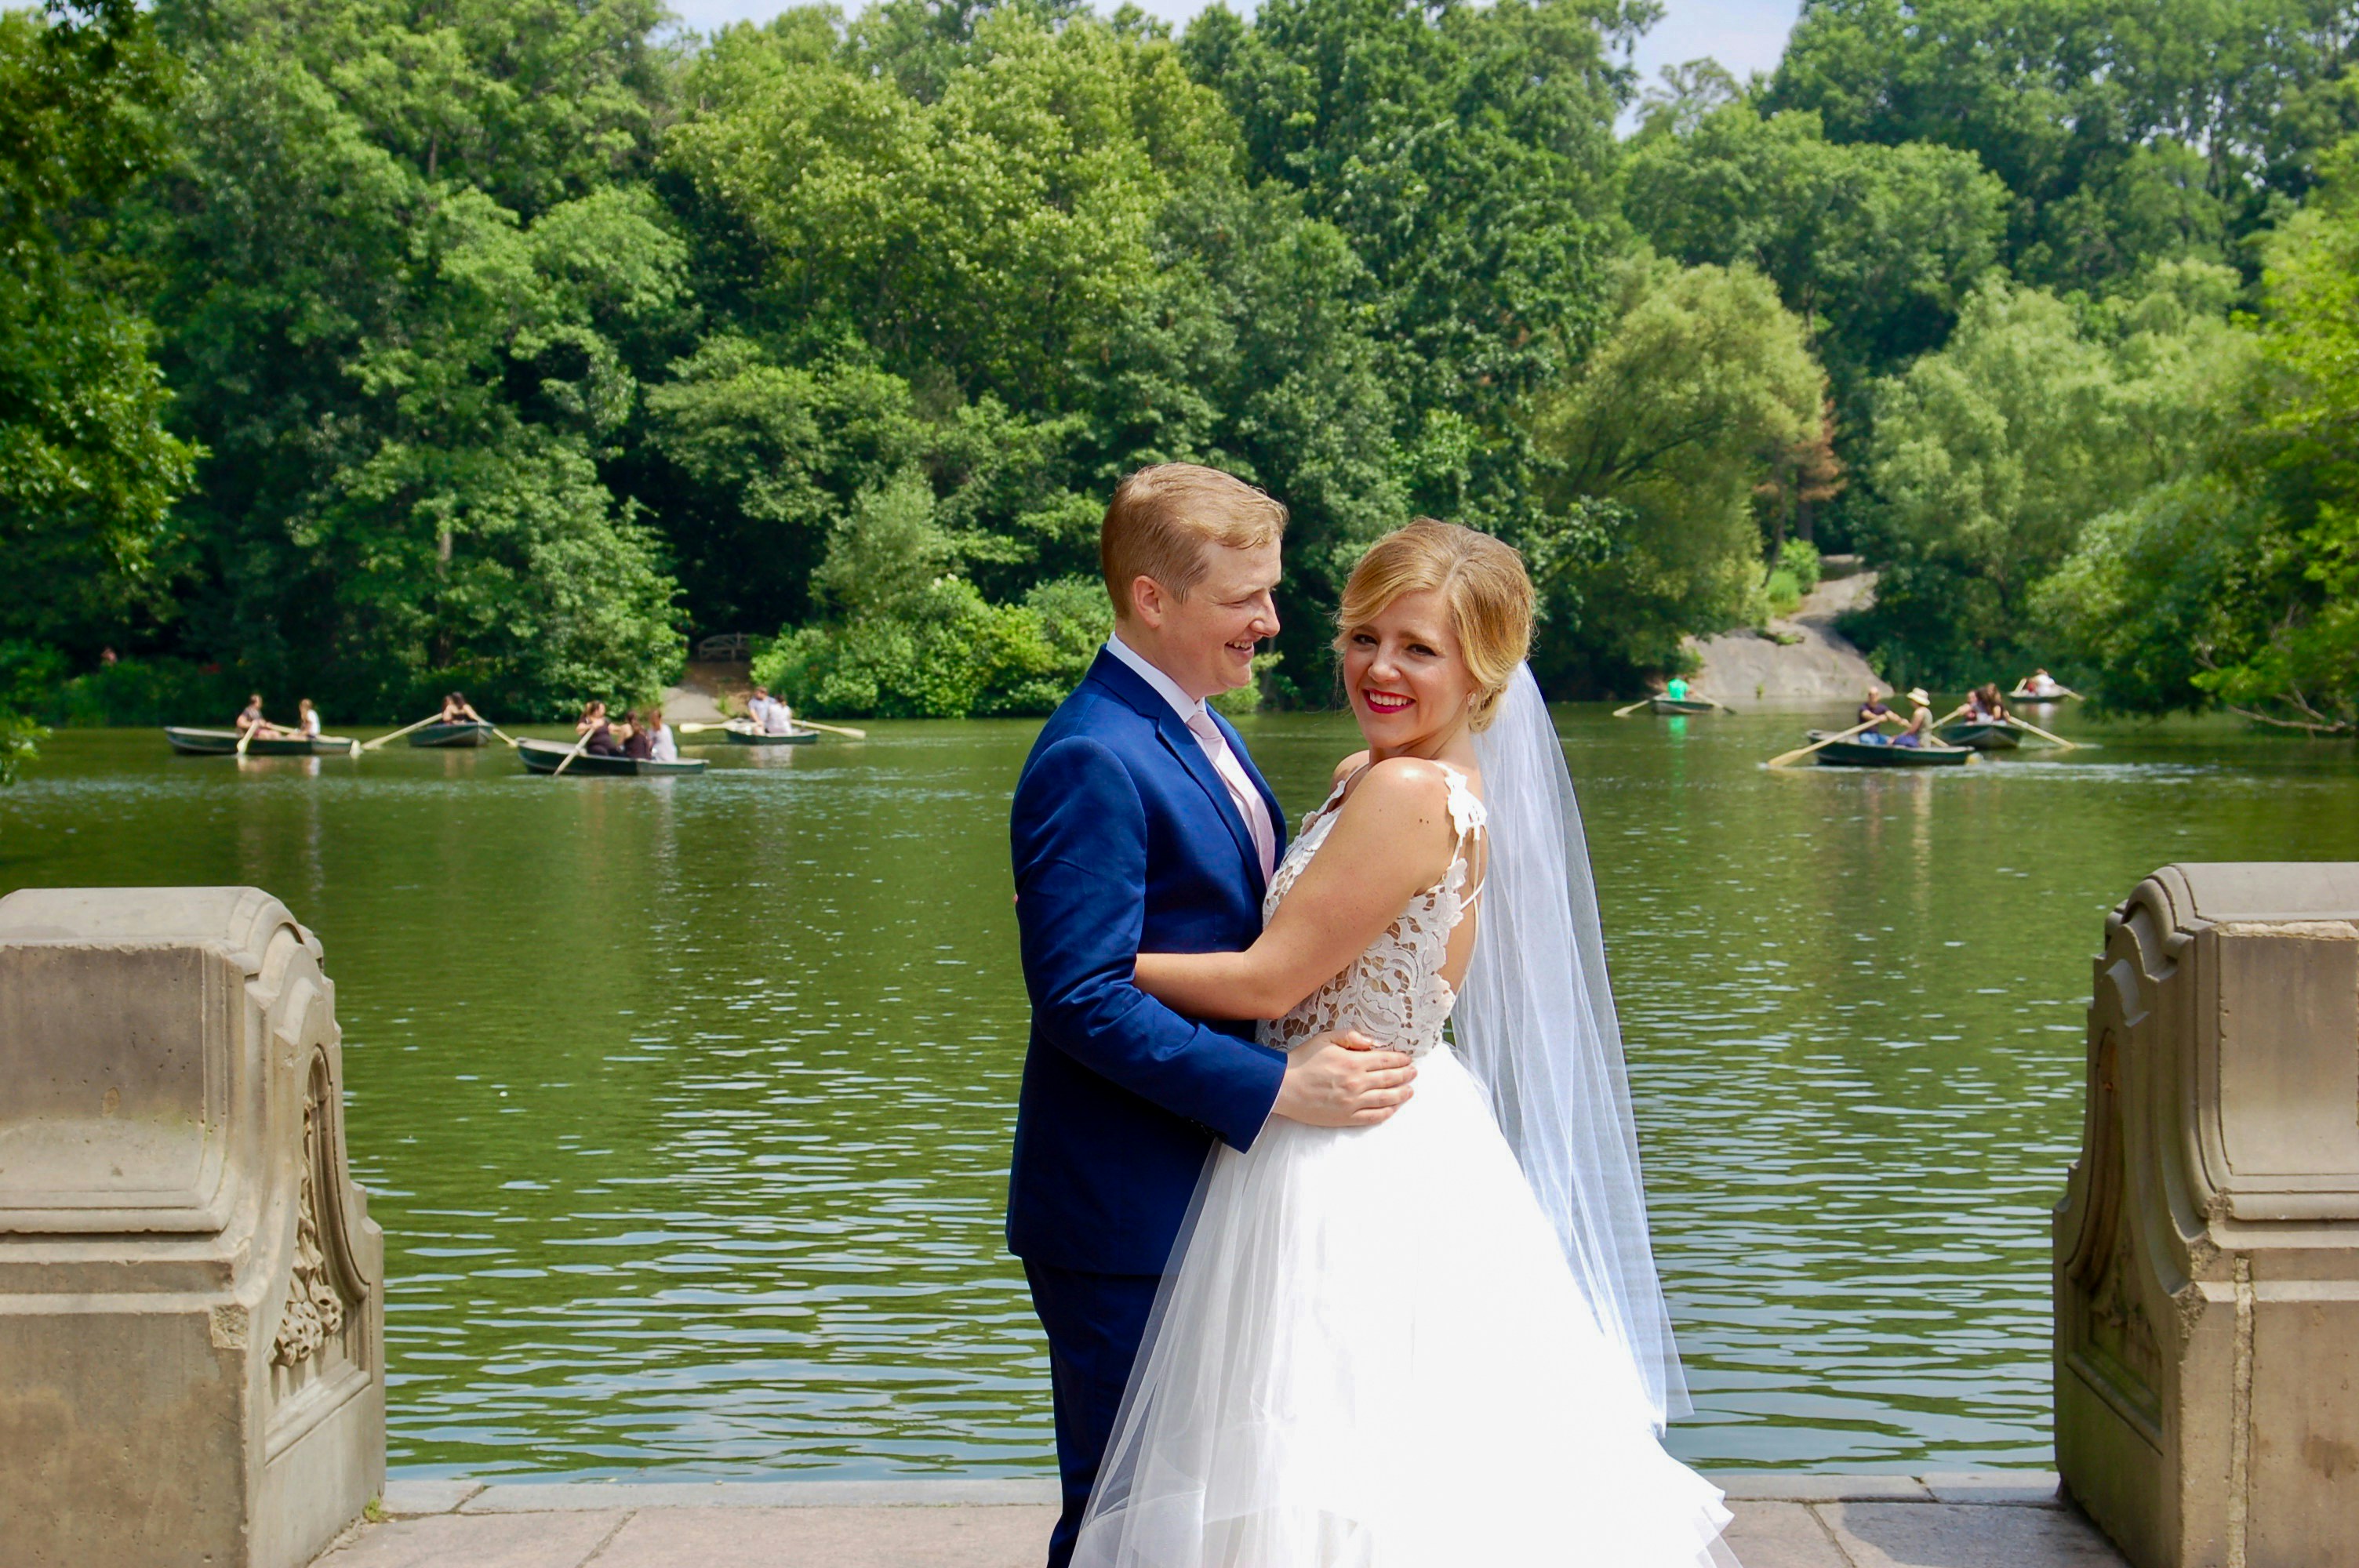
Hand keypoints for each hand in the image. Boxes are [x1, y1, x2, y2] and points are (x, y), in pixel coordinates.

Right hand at [1271, 1030, 1415, 1127]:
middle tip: (1413, 1073)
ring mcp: (1353, 1102)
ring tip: (1410, 1090)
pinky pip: (1372, 1116)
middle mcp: (1357, 1083)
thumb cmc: (1302, 1061)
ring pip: (1385, 1098)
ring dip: (1401, 1094)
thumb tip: (1372, 1042)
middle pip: (1389, 1078)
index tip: (1408, 1059)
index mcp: (1353, 1062)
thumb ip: (1350, 1036)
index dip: (1400, 1059)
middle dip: (1405, 1075)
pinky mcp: (1346, 1117)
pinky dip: (1386, 1112)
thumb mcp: (1324, 1039)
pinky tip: (1393, 1108)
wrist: (1283, 1087)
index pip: (1385, 1060)